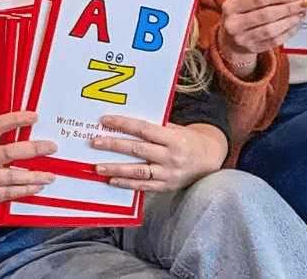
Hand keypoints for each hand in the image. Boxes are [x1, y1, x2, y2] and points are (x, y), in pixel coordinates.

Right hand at [0, 111, 56, 213]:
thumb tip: (28, 129)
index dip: (16, 119)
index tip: (35, 117)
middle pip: (8, 152)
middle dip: (34, 149)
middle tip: (52, 147)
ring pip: (12, 176)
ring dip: (35, 176)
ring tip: (50, 175)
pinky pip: (9, 192)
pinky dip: (26, 189)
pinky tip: (37, 186)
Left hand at [93, 116, 226, 191]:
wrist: (210, 160)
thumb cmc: (190, 141)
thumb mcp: (178, 130)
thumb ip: (158, 128)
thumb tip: (130, 124)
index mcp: (174, 138)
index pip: (144, 129)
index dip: (124, 124)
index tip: (106, 121)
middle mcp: (171, 156)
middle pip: (137, 149)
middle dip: (114, 145)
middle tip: (95, 142)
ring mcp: (168, 173)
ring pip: (138, 171)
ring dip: (115, 168)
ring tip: (98, 166)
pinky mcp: (166, 186)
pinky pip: (143, 186)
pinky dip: (126, 183)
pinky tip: (112, 180)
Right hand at [218, 0, 306, 73]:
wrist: (230, 41)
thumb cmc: (242, 16)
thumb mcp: (244, 3)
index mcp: (231, 7)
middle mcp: (233, 24)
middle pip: (267, 15)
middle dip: (289, 8)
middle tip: (304, 3)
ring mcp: (242, 39)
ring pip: (271, 30)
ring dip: (290, 21)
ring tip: (301, 14)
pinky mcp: (252, 49)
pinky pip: (274, 41)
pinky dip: (288, 32)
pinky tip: (295, 25)